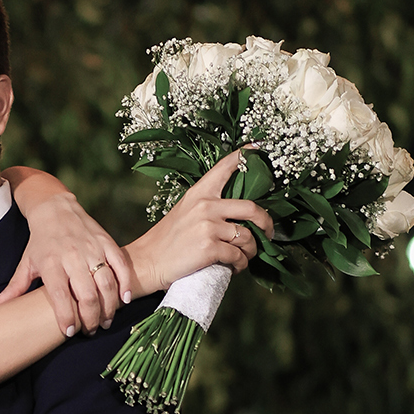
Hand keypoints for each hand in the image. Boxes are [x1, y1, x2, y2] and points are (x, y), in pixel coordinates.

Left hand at [0, 192, 132, 335]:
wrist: (56, 209)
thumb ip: (15, 288)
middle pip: (86, 294)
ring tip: (106, 320)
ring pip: (106, 283)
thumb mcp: (26, 263)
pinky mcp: (107, 242)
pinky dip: (125, 284)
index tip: (69, 332)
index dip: (66, 316)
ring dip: (109, 306)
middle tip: (90, 331)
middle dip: (90, 318)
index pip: (60, 296)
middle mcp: (72, 256)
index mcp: (51, 264)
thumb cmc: (40, 241)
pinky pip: (120, 265)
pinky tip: (125, 300)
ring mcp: (92, 249)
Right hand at [125, 152, 274, 295]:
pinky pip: (238, 256)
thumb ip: (208, 207)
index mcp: (199, 193)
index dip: (244, 156)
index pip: (225, 168)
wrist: (147, 262)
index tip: (258, 147)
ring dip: (251, 250)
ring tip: (243, 257)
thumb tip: (238, 215)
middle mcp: (205, 205)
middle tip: (267, 233)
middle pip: (251, 208)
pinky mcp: (210, 247)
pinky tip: (234, 267)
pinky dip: (240, 264)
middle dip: (266, 223)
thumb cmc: (167, 240)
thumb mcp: (184, 212)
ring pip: (247, 237)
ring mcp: (208, 226)